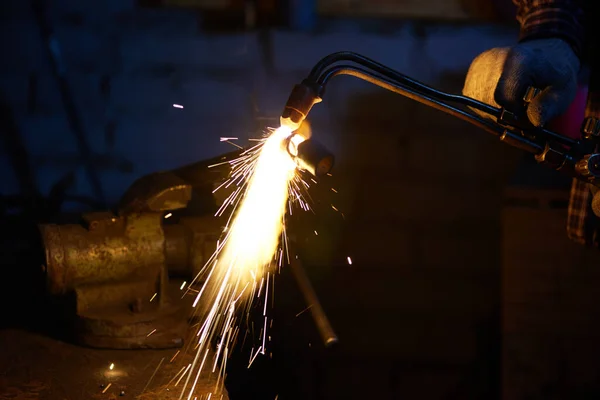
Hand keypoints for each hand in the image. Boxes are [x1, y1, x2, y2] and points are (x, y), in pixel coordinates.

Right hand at [463, 38, 579, 126]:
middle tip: (521, 109)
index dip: (514, 114)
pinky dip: (487, 104)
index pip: (504, 97)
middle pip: (490, 102)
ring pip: (479, 103)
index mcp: (519, 60)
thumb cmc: (554, 75)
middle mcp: (494, 59)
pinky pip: (474, 99)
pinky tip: (502, 96)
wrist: (545, 53)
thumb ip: (550, 106)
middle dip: (504, 114)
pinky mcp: (472, 72)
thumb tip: (533, 121)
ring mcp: (480, 66)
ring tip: (513, 100)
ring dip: (494, 110)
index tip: (526, 114)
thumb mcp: (564, 90)